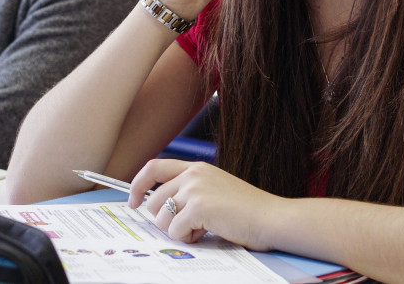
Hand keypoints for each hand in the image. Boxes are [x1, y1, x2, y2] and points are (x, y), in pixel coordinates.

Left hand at [130, 159, 284, 249]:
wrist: (271, 218)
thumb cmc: (247, 210)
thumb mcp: (216, 189)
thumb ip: (190, 191)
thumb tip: (160, 207)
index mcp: (196, 167)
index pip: (154, 167)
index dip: (137, 185)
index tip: (133, 201)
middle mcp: (193, 174)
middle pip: (152, 200)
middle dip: (163, 220)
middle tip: (188, 227)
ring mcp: (195, 189)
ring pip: (161, 218)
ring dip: (177, 230)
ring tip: (202, 228)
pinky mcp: (198, 207)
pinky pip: (175, 230)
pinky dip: (188, 237)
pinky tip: (207, 232)